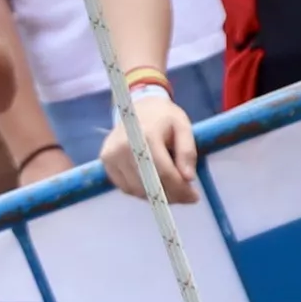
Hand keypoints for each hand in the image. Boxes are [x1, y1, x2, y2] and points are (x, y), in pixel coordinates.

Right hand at [99, 84, 199, 198]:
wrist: (138, 105)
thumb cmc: (164, 117)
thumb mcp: (183, 127)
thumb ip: (187, 152)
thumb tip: (188, 178)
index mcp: (145, 135)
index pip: (164, 173)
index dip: (181, 190)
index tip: (194, 197)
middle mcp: (124, 147)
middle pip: (149, 185)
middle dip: (171, 196)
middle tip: (186, 195)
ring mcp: (111, 155)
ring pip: (137, 190)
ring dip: (157, 196)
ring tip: (171, 188)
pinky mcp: (106, 161)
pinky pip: (126, 187)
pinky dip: (142, 191)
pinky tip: (154, 182)